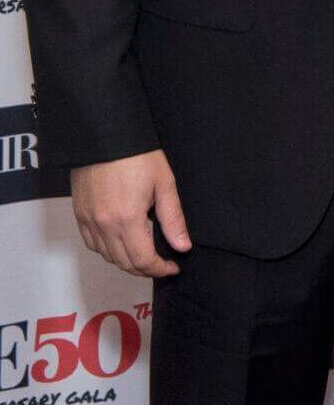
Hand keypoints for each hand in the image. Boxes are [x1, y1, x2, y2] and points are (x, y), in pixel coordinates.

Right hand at [70, 150, 190, 276]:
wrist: (105, 136)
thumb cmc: (137, 155)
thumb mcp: (164, 184)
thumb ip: (173, 218)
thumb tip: (183, 245)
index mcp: (127, 220)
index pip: (142, 260)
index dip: (160, 268)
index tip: (173, 266)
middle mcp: (104, 225)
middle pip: (124, 263)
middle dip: (145, 269)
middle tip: (163, 263)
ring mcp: (88, 221)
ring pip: (107, 256)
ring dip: (126, 261)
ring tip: (146, 253)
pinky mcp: (79, 214)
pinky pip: (92, 243)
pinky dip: (107, 250)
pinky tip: (122, 242)